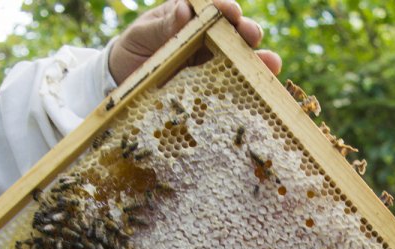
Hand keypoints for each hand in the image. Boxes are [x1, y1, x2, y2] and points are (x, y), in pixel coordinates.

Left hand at [109, 0, 281, 84]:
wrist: (123, 82)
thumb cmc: (132, 50)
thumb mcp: (141, 35)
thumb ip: (162, 26)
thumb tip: (183, 9)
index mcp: (191, 16)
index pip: (213, 8)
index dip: (225, 8)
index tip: (230, 11)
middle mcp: (208, 37)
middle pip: (235, 32)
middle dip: (246, 32)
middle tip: (250, 36)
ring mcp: (214, 62)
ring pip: (243, 58)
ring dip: (259, 60)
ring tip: (271, 64)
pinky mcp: (215, 86)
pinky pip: (236, 85)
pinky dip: (251, 88)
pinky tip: (264, 93)